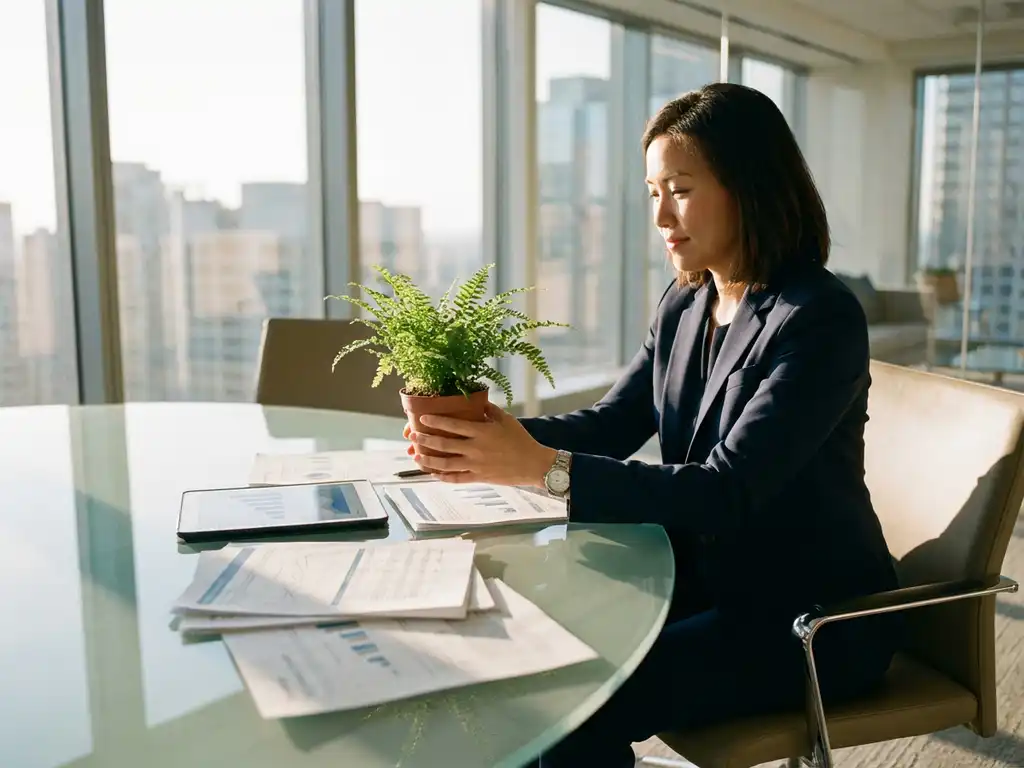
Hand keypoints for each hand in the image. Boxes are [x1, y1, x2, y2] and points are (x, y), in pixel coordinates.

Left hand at [407, 402, 556, 486]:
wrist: (533, 464)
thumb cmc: (520, 439)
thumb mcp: (506, 419)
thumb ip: (489, 409)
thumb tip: (476, 400)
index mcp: (481, 432)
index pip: (453, 425)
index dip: (436, 421)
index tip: (423, 418)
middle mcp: (475, 449)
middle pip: (444, 445)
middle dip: (426, 440)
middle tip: (413, 436)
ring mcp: (476, 465)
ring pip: (446, 464)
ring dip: (429, 460)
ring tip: (417, 456)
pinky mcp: (479, 478)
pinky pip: (457, 478)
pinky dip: (443, 477)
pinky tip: (434, 474)